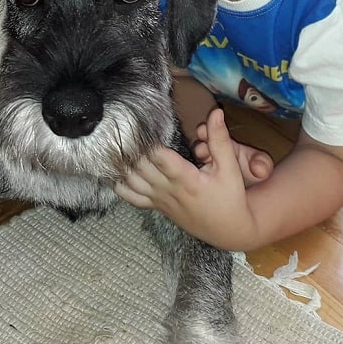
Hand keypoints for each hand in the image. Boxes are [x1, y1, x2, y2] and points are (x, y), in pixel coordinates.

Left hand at [115, 107, 259, 248]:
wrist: (228, 231)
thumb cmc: (230, 197)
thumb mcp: (230, 168)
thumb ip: (219, 140)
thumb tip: (216, 113)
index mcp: (185, 179)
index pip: (158, 156)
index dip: (146, 140)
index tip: (139, 122)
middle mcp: (167, 189)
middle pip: (140, 165)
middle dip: (130, 146)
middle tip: (122, 127)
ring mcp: (159, 199)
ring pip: (131, 180)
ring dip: (121, 162)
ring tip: (114, 143)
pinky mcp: (156, 206)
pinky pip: (131, 197)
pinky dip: (119, 184)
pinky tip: (112, 170)